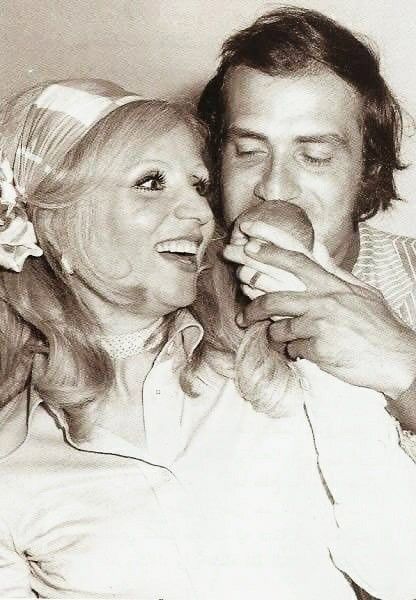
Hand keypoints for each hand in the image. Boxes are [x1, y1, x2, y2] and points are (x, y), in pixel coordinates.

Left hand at [237, 228, 415, 407]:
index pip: (298, 259)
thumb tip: (317, 249)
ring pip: (279, 327)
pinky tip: (309, 354)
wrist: (398, 358)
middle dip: (253, 303)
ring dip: (277, 335)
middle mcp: (326, 299)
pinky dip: (296, 352)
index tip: (249, 243)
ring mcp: (321, 324)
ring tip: (285, 339)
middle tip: (242, 313)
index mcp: (335, 284)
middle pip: (276, 296)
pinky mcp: (319, 348)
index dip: (271, 251)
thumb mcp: (362, 292)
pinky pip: (293, 349)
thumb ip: (336, 273)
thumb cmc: (378, 326)